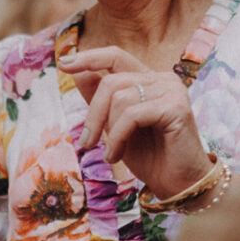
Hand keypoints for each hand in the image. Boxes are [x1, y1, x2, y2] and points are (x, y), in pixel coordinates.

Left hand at [59, 46, 209, 198]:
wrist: (176, 184)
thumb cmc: (149, 156)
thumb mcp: (115, 125)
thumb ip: (100, 99)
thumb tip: (76, 71)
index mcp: (149, 80)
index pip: (116, 56)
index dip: (89, 58)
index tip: (63, 63)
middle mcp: (163, 79)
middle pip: (111, 81)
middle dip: (93, 114)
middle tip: (86, 143)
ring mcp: (172, 90)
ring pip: (120, 98)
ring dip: (108, 131)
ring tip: (111, 155)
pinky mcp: (176, 107)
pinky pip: (132, 114)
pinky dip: (118, 137)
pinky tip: (117, 156)